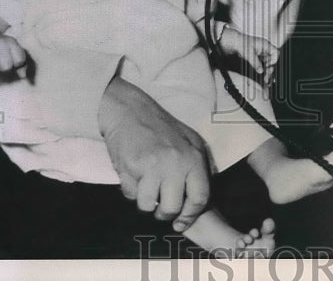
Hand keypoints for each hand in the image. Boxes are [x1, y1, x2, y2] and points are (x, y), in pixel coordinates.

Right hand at [0, 32, 27, 78]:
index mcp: (11, 43)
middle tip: (1, 64)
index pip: (19, 61)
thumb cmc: (2, 47)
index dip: (17, 64)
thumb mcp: (14, 50)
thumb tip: (23, 76)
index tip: (13, 61)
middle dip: (5, 69)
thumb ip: (21, 63)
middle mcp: (0, 44)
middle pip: (7, 68)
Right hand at [98, 75, 211, 231]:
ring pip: (148, 206)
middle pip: (172, 208)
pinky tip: (133, 173)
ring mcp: (153, 166)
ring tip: (145, 184)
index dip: (190, 215)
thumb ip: (200, 165)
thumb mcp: (189, 140)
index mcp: (193, 157)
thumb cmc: (160, 126)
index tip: (181, 222)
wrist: (129, 110)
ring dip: (144, 200)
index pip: (200, 197)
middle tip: (160, 205)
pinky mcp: (131, 168)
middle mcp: (175, 163)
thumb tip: (202, 195)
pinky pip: (130, 195)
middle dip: (164, 213)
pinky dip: (130, 189)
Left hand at [219, 27, 279, 84]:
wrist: (236, 43)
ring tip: (266, 82)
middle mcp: (266, 50)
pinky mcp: (260, 59)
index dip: (274, 60)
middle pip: (273, 61)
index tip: (267, 66)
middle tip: (266, 79)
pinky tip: (264, 79)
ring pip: (269, 65)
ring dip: (268, 73)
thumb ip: (255, 62)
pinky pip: (264, 66)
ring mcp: (264, 55)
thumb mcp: (248, 54)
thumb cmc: (242, 44)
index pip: (276, 53)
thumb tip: (261, 71)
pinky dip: (264, 72)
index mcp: (266, 45)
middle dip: (270, 70)